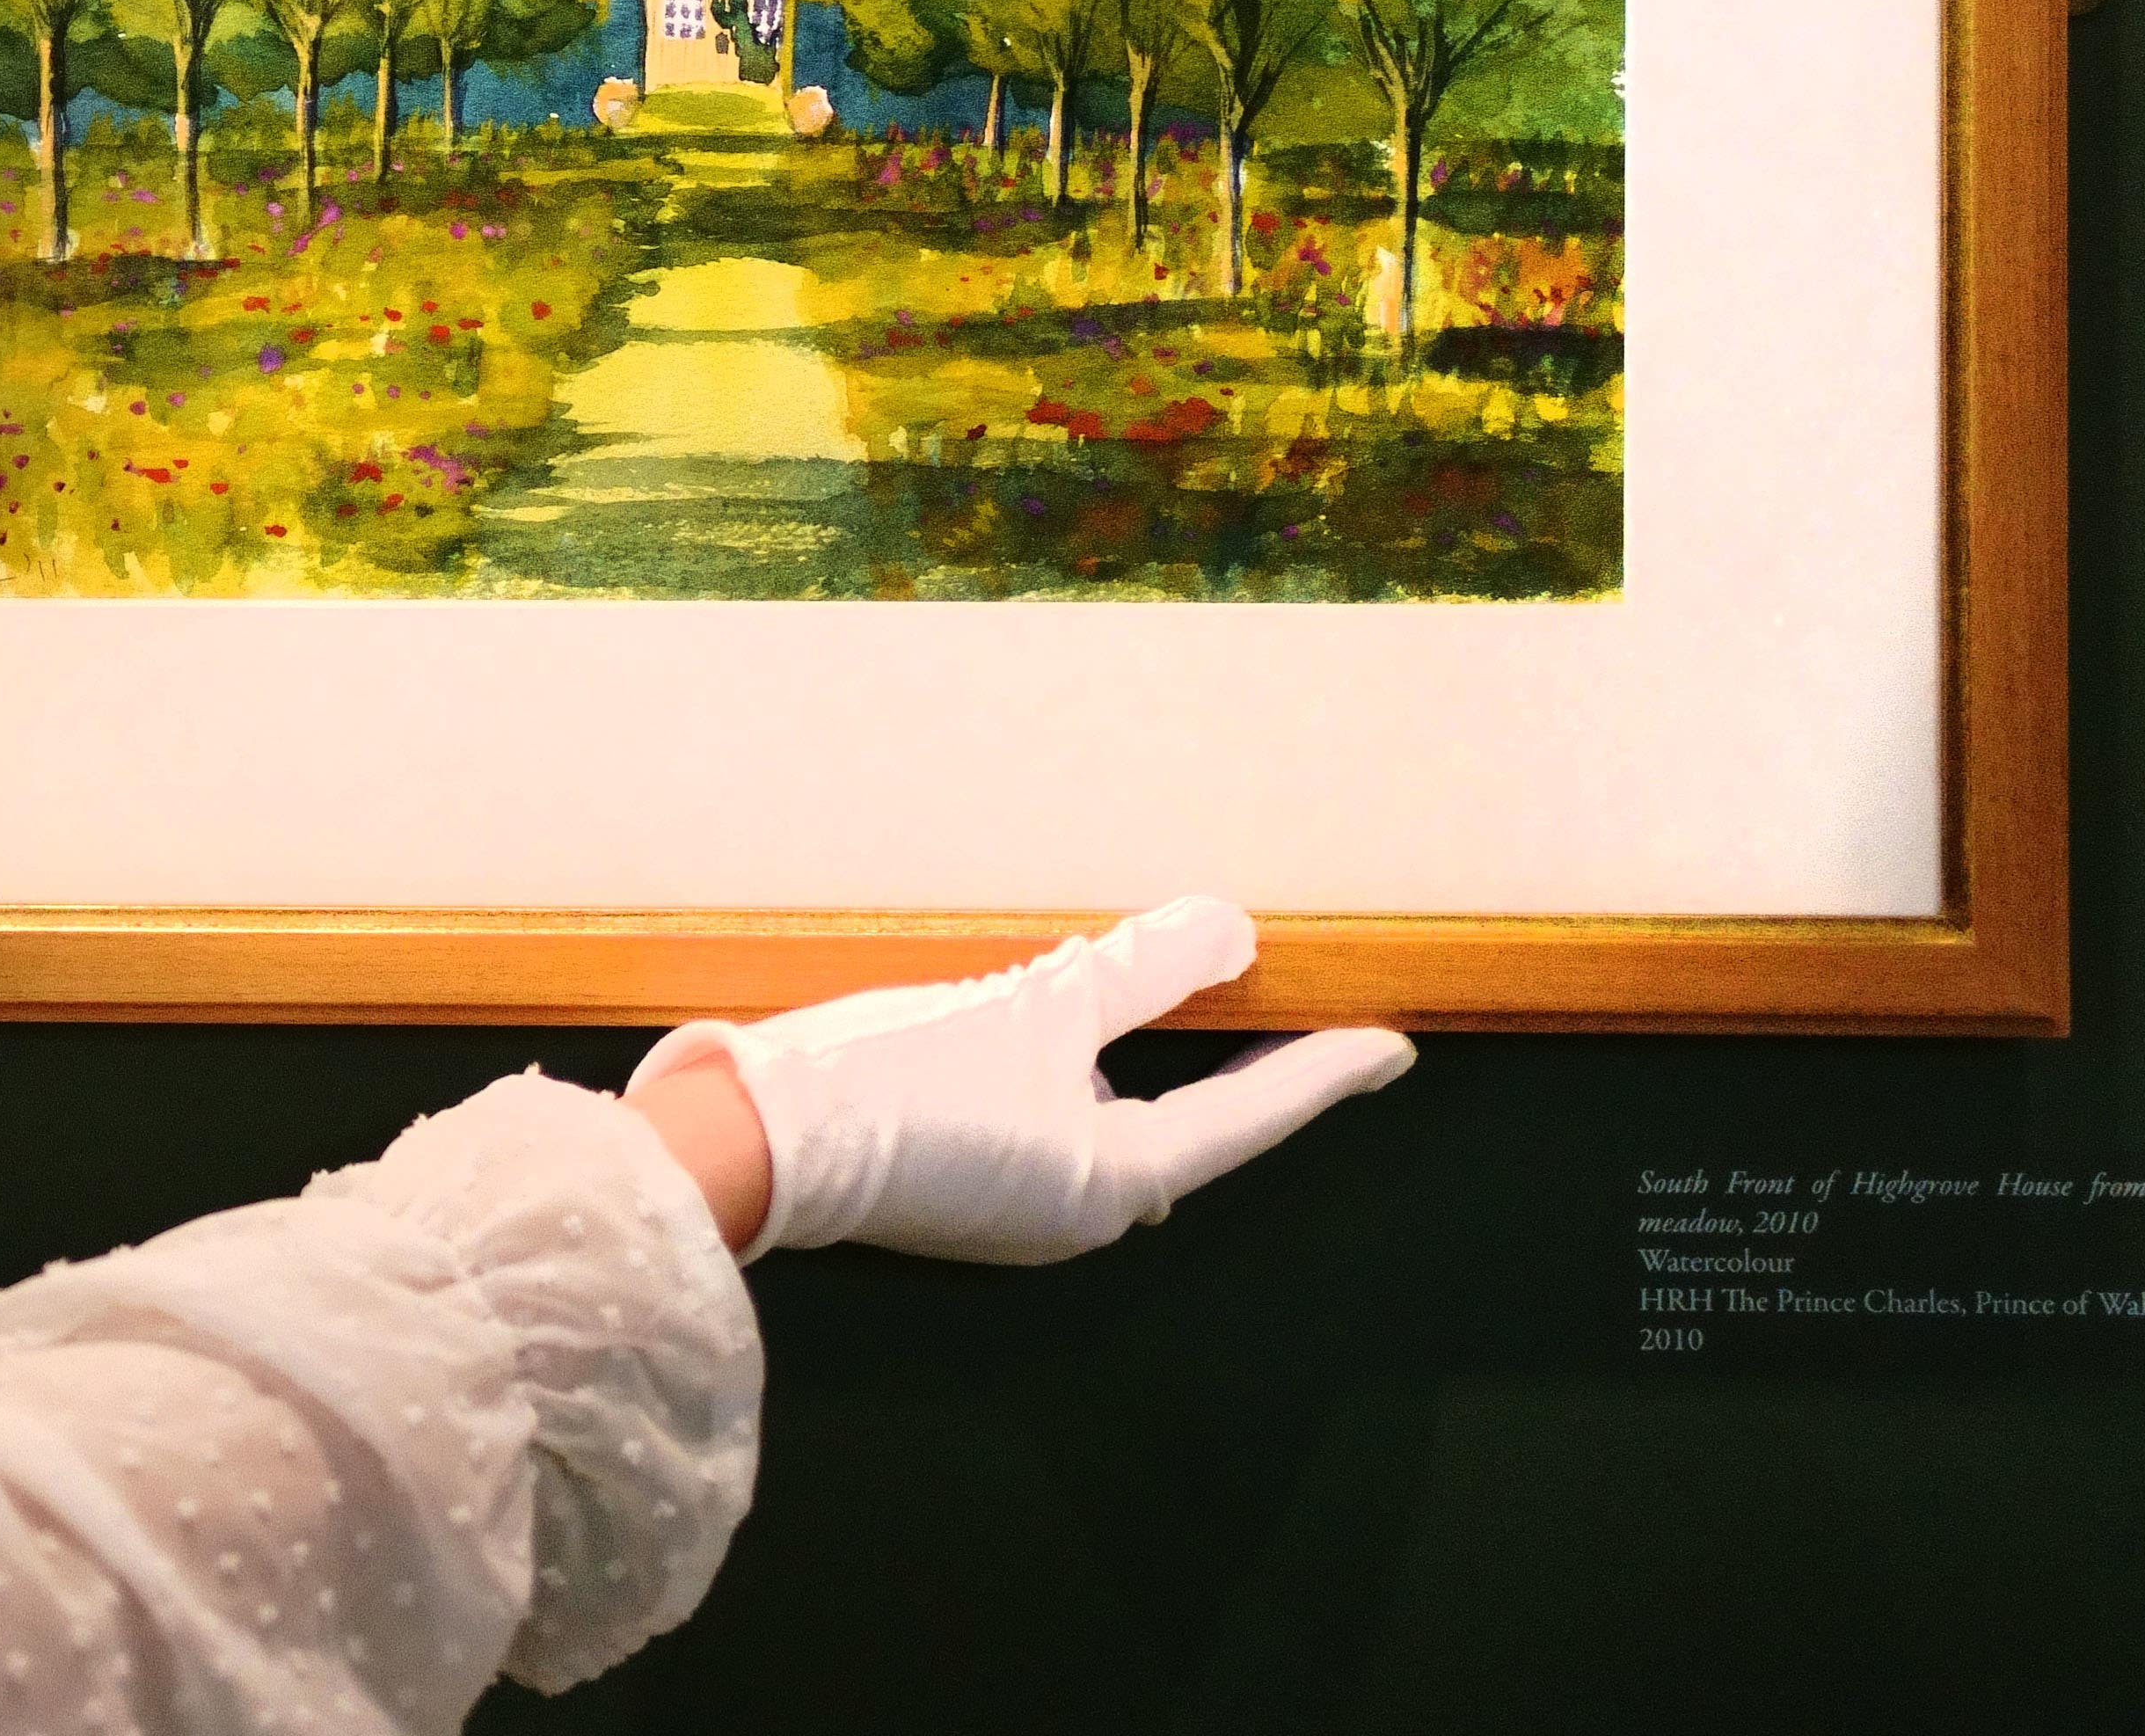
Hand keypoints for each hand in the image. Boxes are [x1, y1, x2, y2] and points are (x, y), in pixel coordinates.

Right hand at [625, 896, 1414, 1264]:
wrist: (753, 1141)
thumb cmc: (904, 1081)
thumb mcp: (1030, 1008)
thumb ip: (1137, 971)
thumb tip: (1231, 930)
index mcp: (1116, 1182)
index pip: (1246, 1115)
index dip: (1321, 1074)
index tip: (1392, 1048)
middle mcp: (1077, 1214)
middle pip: (1178, 1132)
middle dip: (1225, 1076)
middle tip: (1277, 1010)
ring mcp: (1010, 1212)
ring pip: (1103, 1128)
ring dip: (1132, 1069)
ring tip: (1159, 1003)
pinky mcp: (951, 1190)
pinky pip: (1043, 1127)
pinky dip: (1065, 1077)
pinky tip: (1045, 1034)